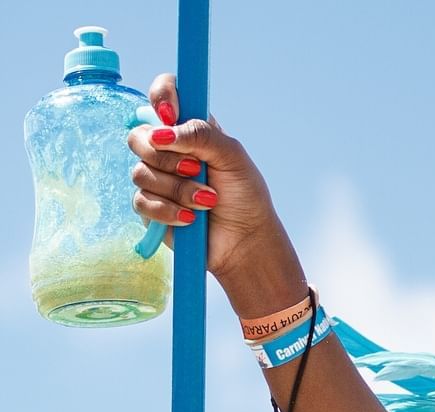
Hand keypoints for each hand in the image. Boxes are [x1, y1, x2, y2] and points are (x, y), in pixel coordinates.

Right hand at [126, 74, 303, 312]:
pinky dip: (168, 210)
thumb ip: (202, 135)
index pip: (163, 95)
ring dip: (178, 189)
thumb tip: (162, 131)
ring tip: (208, 201)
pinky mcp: (151, 206)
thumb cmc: (246, 197)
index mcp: (190, 130)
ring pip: (141, 172)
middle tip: (196, 169)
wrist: (246, 242)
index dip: (160, 96)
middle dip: (167, 156)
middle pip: (139, 136)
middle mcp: (169, 151)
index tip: (168, 114)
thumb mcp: (233, 157)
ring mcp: (158, 178)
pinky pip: (141, 200)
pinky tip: (191, 219)